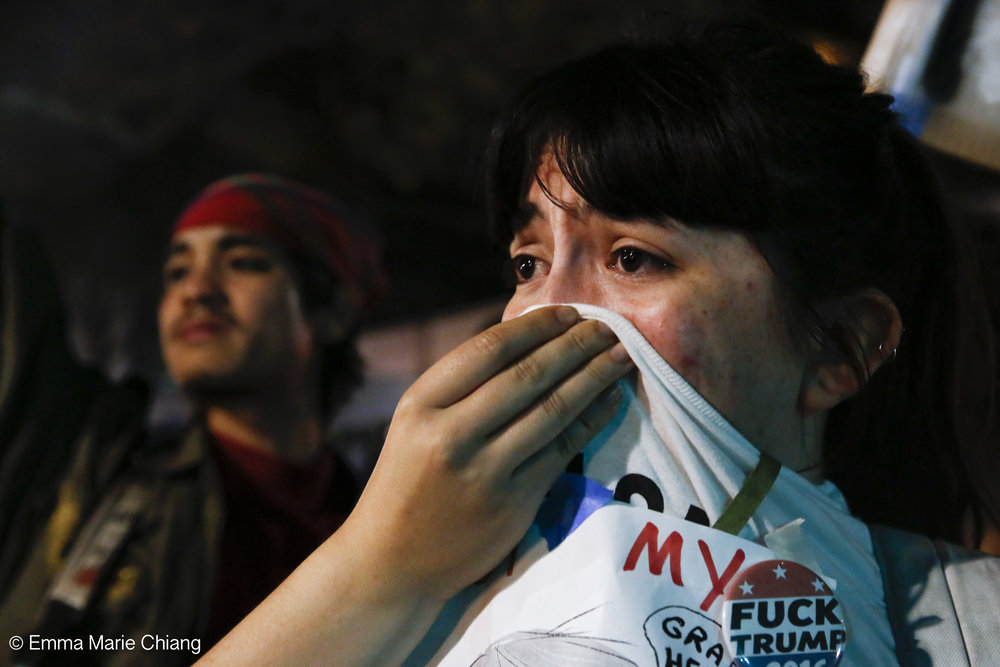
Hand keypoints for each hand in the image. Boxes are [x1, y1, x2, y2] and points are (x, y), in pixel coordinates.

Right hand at [339, 305, 633, 600]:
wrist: (391, 560)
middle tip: (606, 326)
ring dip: (593, 377)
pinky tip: (610, 399)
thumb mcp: (415, 423)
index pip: (488, 349)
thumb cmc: (408, 481)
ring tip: (620, 355)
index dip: (536, 327)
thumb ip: (461, 387)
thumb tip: (529, 340)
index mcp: (421, 403)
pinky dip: (592, 419)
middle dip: (574, 345)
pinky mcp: (513, 503)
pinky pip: (563, 450)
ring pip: (552, 410)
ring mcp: (483, 471)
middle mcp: (450, 433)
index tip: (568, 313)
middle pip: (527, 376)